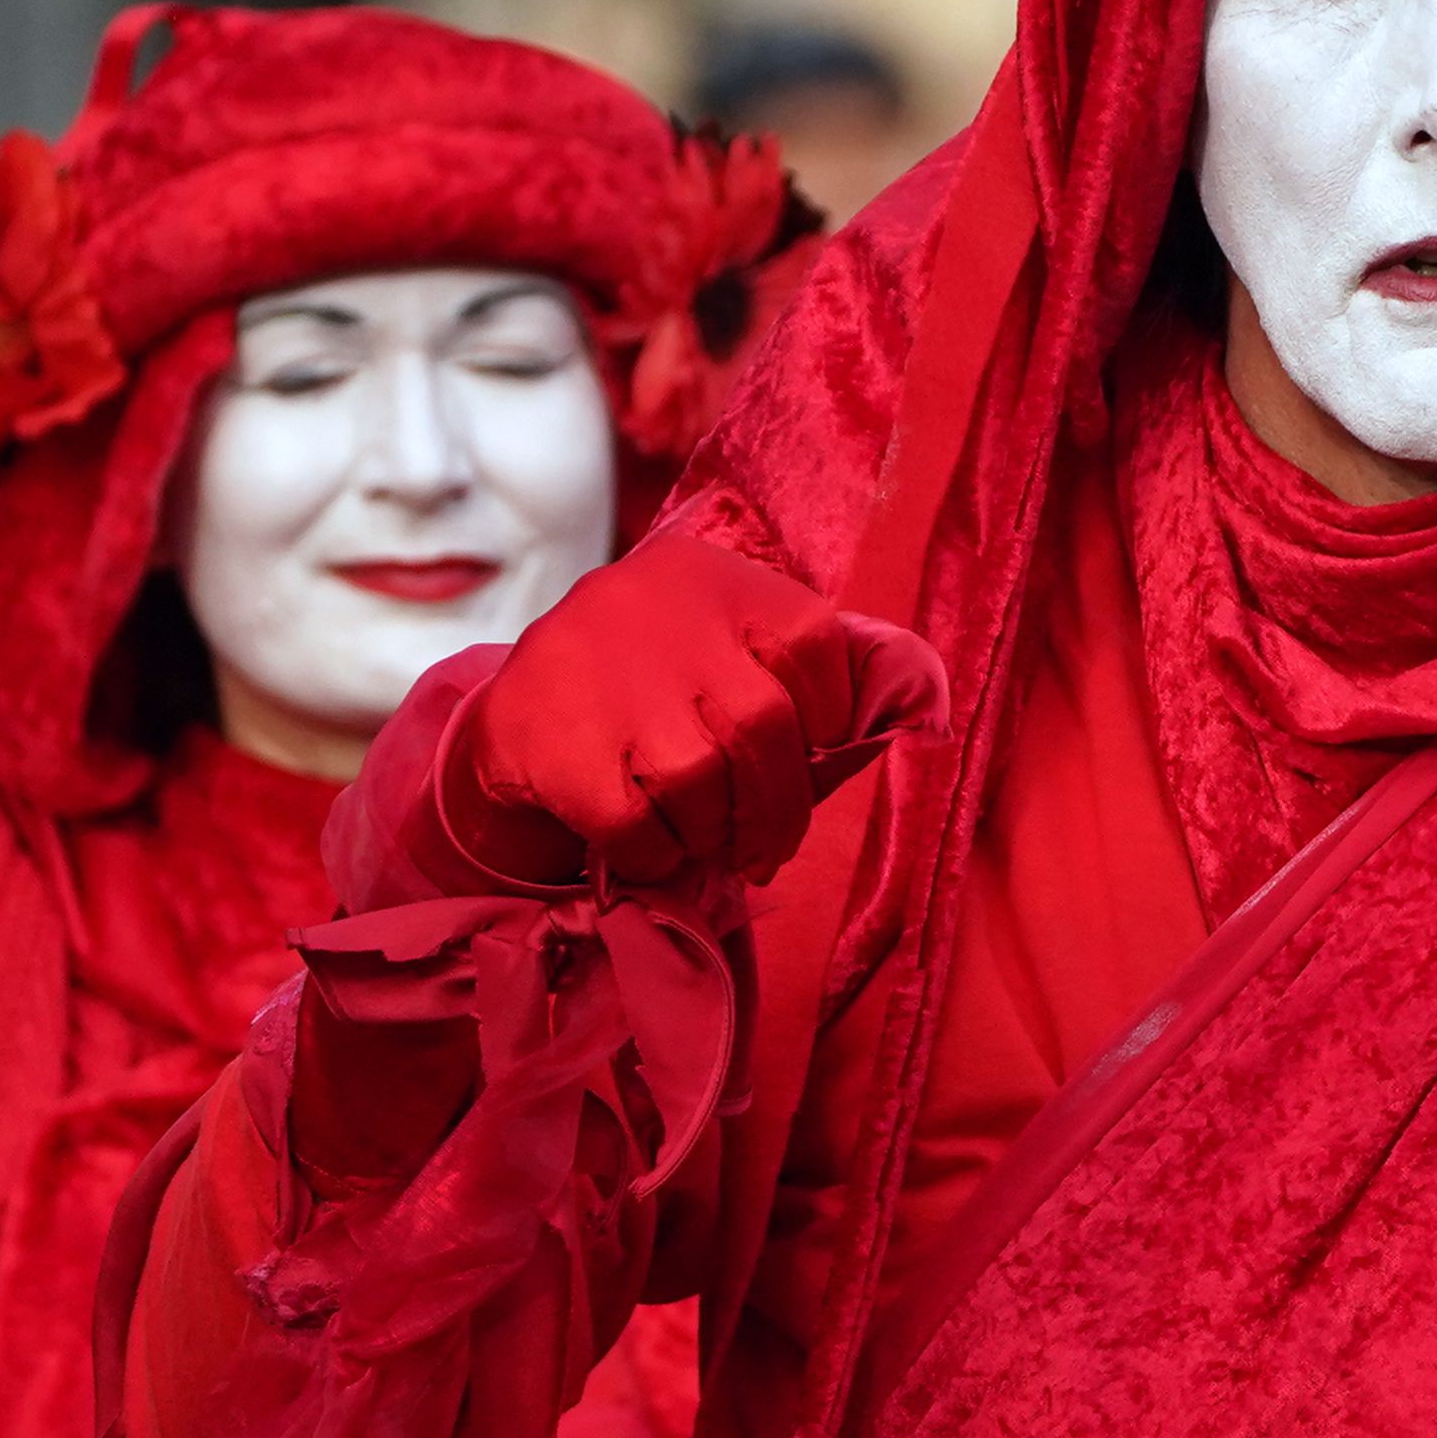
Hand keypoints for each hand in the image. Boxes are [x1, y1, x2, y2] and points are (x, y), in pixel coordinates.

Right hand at [440, 529, 916, 892]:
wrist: (514, 712)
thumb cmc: (653, 686)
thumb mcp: (727, 644)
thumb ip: (810, 671)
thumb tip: (922, 713)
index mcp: (720, 582)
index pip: (815, 648)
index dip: (824, 722)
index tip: (800, 758)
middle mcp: (661, 614)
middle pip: (765, 728)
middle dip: (779, 807)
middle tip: (765, 844)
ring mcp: (603, 676)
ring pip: (702, 780)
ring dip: (714, 832)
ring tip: (701, 837)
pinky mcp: (554, 744)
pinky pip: (637, 826)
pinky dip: (658, 855)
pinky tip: (650, 847)